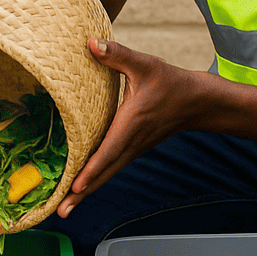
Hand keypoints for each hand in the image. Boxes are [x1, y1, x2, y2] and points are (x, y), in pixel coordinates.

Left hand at [58, 38, 193, 216]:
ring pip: (106, 175)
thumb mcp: (144, 65)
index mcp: (130, 125)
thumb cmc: (169, 82)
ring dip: (86, 192)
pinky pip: (110, 169)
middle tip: (60, 212)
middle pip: (103, 173)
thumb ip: (116, 55)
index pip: (108, 151)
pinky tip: (80, 189)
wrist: (196, 102)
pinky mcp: (132, 150)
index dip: (91, 169)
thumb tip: (90, 43)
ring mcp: (131, 150)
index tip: (75, 186)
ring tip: (65, 210)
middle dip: (81, 194)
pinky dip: (94, 181)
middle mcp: (130, 143)